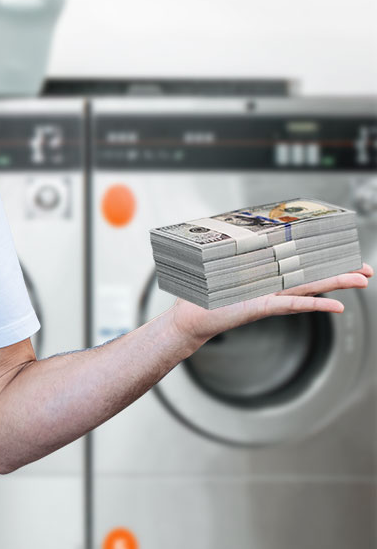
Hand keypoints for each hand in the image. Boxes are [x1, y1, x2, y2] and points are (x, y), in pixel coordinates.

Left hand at [169, 262, 372, 344]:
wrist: (190, 319)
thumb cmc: (203, 295)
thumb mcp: (218, 269)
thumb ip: (230, 254)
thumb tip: (228, 230)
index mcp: (265, 277)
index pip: (299, 266)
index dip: (321, 260)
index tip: (343, 253)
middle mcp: (272, 289)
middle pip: (312, 277)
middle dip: (341, 273)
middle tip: (367, 270)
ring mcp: (270, 298)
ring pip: (309, 289)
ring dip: (336, 284)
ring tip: (362, 280)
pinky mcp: (261, 307)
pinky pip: (293, 306)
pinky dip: (315, 306)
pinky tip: (337, 306)